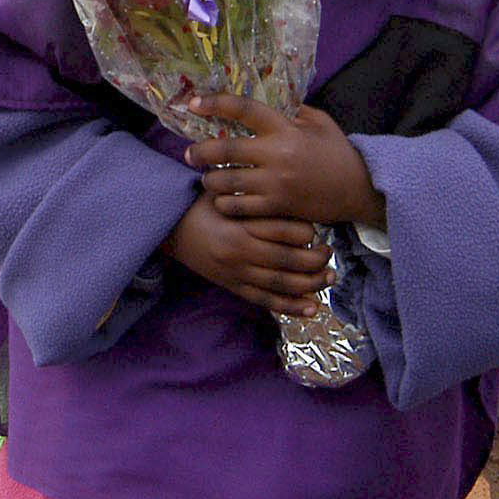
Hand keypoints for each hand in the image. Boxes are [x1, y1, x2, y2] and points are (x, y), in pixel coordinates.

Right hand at [163, 196, 333, 316]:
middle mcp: (240, 253)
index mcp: (240, 227)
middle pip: (289, 261)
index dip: (307, 232)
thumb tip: (285, 190)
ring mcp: (237, 273)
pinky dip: (290, 306)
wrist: (168, 230)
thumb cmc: (199, 206)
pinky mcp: (233, 287)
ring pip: (281, 284)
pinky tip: (311, 308)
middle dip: (316, 261)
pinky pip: (266, 300)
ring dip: (311, 284)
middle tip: (329, 254)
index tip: (316, 229)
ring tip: (329, 277)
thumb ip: (252, 193)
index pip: (285, 232)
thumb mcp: (223, 191)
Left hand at [185, 95, 385, 227]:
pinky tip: (223, 199)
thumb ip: (292, 110)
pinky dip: (225, 203)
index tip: (193, 103)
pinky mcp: (277, 207)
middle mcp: (277, 155)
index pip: (244, 110)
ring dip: (210, 180)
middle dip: (199, 151)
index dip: (215, 104)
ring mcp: (275, 183)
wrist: (359, 190)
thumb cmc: (337, 153)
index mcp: (286, 129)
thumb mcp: (319, 122)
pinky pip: (239, 207)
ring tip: (207, 178)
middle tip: (189, 153)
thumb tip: (267, 97)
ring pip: (226, 181)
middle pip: (225, 149)